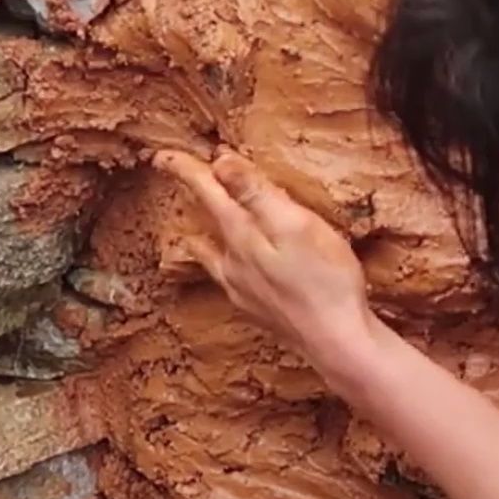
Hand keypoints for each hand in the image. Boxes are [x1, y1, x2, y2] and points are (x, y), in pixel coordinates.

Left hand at [154, 149, 384, 380]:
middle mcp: (233, 263)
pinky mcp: (258, 309)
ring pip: (211, 255)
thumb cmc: (325, 281)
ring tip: (188, 234)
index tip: (161, 156)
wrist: (337, 343)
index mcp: (242, 235)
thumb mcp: (295, 224)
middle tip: (179, 179)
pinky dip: (218, 266)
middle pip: (207, 221)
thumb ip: (255, 193)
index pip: (207, 192)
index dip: (185, 169)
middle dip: (194, 197)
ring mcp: (243, 289)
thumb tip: (220, 163)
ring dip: (199, 237)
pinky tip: (228, 272)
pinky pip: (227, 279)